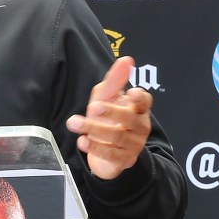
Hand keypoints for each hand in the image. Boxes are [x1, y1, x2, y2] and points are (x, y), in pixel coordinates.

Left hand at [65, 56, 151, 179]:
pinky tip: (82, 141)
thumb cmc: (107, 118)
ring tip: (74, 122)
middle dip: (111, 112)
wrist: (105, 151)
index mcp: (138, 109)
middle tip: (93, 107)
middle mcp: (140, 126)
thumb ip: (115, 80)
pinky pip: (111, 154)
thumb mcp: (107, 97)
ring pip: (116, 136)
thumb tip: (126, 59)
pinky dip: (95, 147)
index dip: (140, 97)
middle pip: (129, 119)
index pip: (144, 102)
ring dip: (93, 128)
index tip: (131, 93)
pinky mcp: (123, 159)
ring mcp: (133, 144)